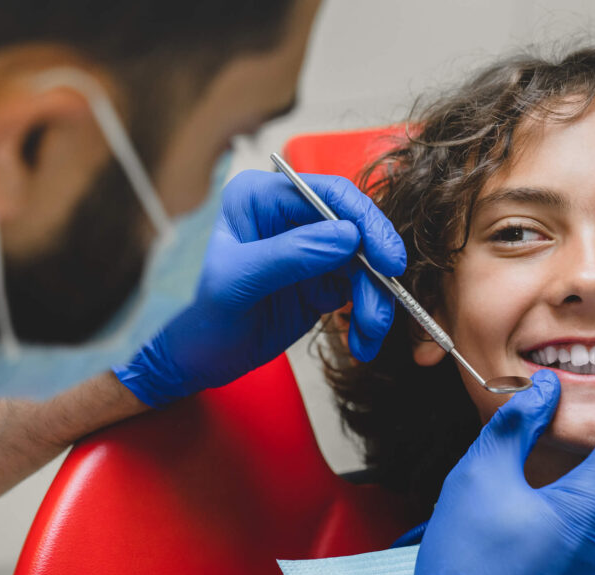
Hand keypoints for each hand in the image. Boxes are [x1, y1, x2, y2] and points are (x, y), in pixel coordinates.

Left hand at [113, 170, 404, 406]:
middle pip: (358, 231)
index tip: (388, 260)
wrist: (205, 360)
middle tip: (381, 311)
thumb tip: (349, 237)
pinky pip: (362, 292)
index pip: (330, 195)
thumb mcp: (240, 282)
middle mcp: (292, 216)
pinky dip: (368, 318)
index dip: (366, 223)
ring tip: (368, 336)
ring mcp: (313, 247)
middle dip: (374, 274)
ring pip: (366, 265)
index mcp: (264, 197)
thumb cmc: (208, 318)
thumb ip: (291, 254)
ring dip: (375, 302)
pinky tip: (362, 344)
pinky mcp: (326, 279)